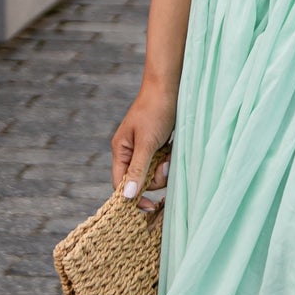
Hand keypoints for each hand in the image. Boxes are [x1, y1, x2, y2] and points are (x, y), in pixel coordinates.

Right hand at [111, 82, 175, 213]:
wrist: (171, 86)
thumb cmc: (156, 111)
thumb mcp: (147, 143)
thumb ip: (138, 169)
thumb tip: (126, 197)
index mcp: (121, 150)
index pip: (120, 184)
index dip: (133, 198)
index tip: (151, 208)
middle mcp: (131, 151)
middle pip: (140, 181)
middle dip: (155, 177)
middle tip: (166, 163)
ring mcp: (145, 148)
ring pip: (154, 172)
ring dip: (165, 168)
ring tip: (171, 152)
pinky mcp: (159, 144)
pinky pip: (163, 162)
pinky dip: (170, 159)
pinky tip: (174, 148)